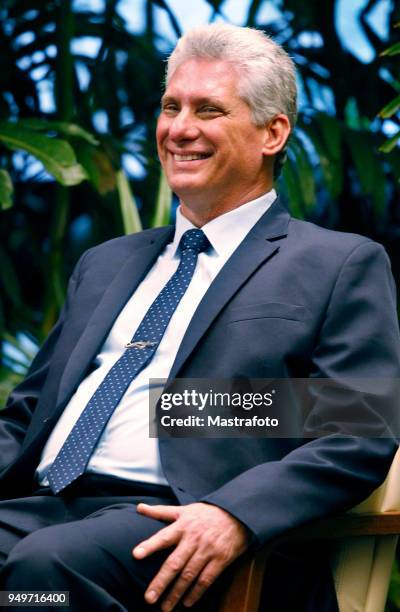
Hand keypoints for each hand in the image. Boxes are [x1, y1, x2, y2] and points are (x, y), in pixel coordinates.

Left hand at [132, 502, 249, 610]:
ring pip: (189, 575)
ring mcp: (207, 550)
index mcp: (183, 525)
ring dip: (176, 593)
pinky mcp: (220, 559)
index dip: (150, 545)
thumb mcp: (184, 509)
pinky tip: (187, 602)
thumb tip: (139, 507)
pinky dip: (196, 592)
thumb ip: (161, 511)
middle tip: (149, 598)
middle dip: (161, 582)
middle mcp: (193, 539)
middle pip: (174, 563)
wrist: (236, 514)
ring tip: (165, 607)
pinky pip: (206, 579)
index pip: (163, 536)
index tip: (136, 555)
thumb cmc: (206, 513)